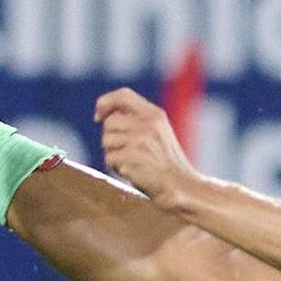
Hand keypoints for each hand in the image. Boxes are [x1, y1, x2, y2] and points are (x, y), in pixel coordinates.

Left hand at [95, 88, 198, 205]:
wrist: (181, 186)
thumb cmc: (166, 163)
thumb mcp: (159, 132)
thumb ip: (138, 120)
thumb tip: (104, 115)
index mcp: (155, 114)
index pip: (123, 95)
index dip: (106, 102)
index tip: (98, 115)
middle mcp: (148, 123)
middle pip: (110, 122)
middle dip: (111, 137)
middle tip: (127, 152)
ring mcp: (140, 139)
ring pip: (106, 140)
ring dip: (113, 153)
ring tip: (131, 162)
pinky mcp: (132, 156)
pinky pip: (109, 157)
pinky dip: (115, 167)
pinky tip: (130, 171)